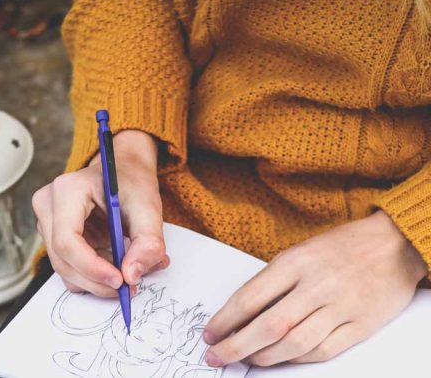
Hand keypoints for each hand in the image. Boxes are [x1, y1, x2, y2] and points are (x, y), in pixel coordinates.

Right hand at [31, 130, 168, 296]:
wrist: (123, 170)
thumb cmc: (131, 183)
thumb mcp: (148, 208)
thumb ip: (147, 242)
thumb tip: (132, 275)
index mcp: (67, 190)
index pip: (67, 240)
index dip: (91, 267)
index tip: (120, 281)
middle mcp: (48, 205)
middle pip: (62, 259)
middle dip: (96, 281)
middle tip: (128, 287)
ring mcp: (46, 221)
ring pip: (63, 267)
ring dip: (95, 280)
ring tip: (126, 271)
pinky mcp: (52, 234)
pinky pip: (67, 265)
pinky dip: (91, 274)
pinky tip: (112, 264)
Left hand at [203, 211, 427, 366]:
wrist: (395, 244)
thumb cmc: (340, 247)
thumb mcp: (300, 252)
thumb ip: (273, 281)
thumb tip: (239, 314)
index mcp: (295, 262)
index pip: (249, 298)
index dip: (225, 320)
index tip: (209, 334)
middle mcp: (317, 285)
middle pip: (269, 326)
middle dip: (236, 346)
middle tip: (217, 356)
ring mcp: (341, 306)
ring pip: (294, 343)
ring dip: (265, 357)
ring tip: (248, 359)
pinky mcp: (361, 324)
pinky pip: (323, 350)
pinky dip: (299, 359)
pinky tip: (283, 358)